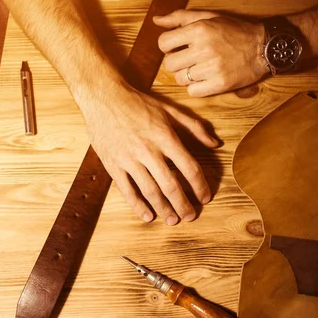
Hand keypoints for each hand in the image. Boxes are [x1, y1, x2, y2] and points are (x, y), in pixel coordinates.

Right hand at [77, 80, 218, 224]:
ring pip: (150, 191)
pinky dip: (137, 205)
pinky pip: (127, 190)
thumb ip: (194, 127)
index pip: (189, 167)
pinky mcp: (113, 164)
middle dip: (183, 204)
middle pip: (171, 185)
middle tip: (191, 216)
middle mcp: (148, 150)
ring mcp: (129, 159)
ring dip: (164, 209)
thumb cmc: (138, 103)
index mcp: (165, 137)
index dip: (200, 186)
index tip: (206, 197)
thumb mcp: (170, 109)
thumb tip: (215, 144)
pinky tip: (148, 215)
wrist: (103, 98)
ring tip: (173, 220)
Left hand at [154, 10, 268, 96]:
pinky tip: (205, 79)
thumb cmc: (234, 31)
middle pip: (169, 64)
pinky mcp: (220, 84)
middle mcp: (204, 48)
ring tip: (199, 69)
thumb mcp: (208, 17)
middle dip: (175, 63)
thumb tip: (156, 21)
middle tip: (187, 60)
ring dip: (185, 76)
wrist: (262, 48)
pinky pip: (192, 92)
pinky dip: (196, 87)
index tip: (177, 47)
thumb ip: (180, 18)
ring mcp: (212, 68)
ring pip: (179, 79)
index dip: (167, 47)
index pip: (164, 43)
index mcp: (199, 29)